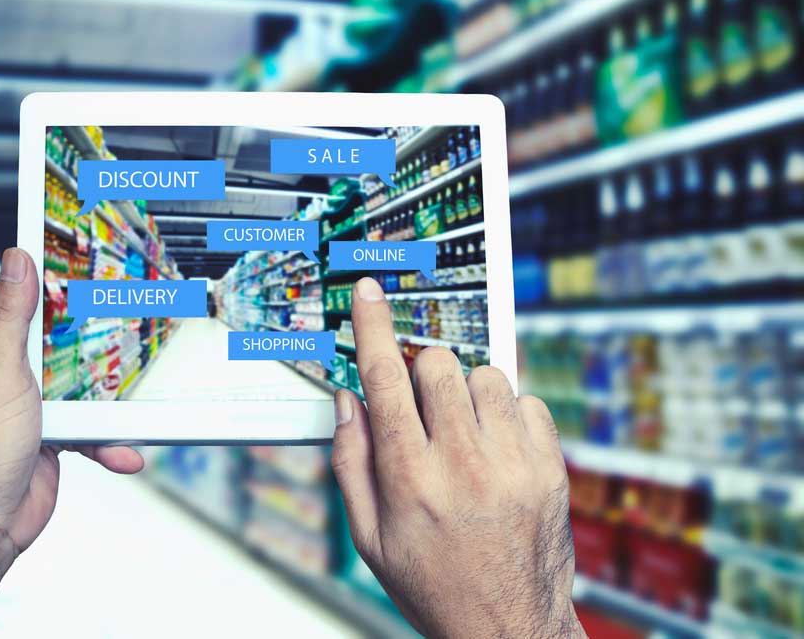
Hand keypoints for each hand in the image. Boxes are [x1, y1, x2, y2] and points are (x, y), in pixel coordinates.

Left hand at [0, 248, 141, 638]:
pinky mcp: (48, 433)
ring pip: (77, 380)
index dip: (49, 281)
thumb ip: (11, 315)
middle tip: (125, 316)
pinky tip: (123, 450)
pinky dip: (106, 438)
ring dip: (104, 397)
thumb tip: (16, 258)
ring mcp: (25, 401)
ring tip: (132, 391)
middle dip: (90, 337)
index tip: (83, 260)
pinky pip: (86, 424)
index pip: (16, 296)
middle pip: (55, 335)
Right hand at [330, 277, 583, 638]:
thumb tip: (348, 400)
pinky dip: (508, 411)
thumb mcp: (368, 536)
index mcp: (408, 478)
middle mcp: (461, 463)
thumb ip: (350, 462)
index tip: (370, 292)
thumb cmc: (431, 583)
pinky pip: (527, 400)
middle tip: (421, 404)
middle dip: (422, 371)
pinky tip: (496, 446)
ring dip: (466, 389)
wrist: (508, 628)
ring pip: (484, 374)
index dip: (373, 327)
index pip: (384, 380)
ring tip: (462, 431)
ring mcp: (512, 463)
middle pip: (437, 364)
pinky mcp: (549, 468)